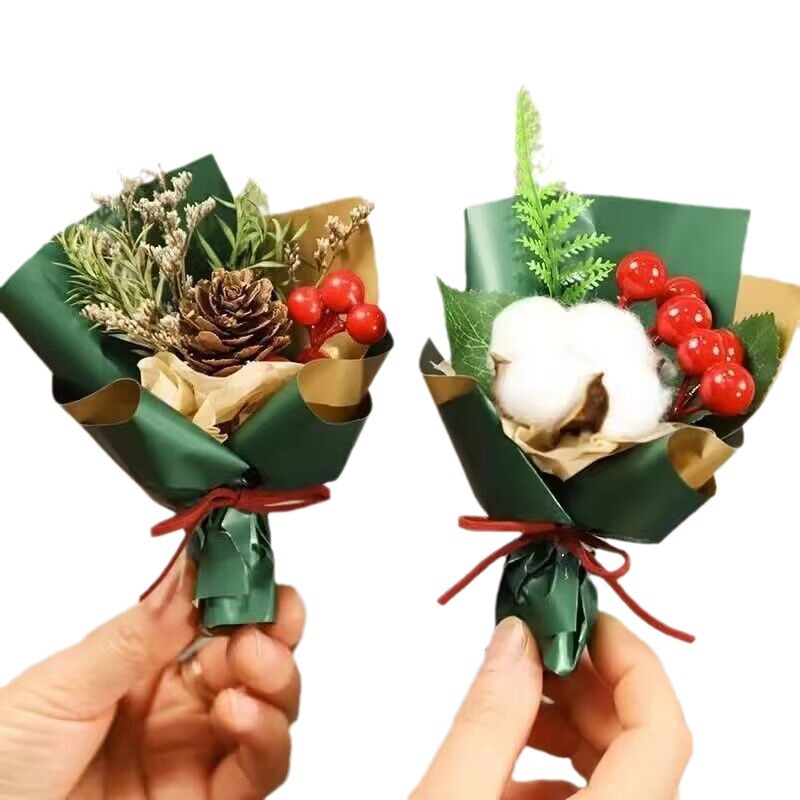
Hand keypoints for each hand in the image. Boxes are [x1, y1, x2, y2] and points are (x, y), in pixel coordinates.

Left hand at [0, 562, 303, 799]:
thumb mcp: (62, 687)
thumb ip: (138, 634)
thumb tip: (193, 571)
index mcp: (146, 667)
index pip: (216, 620)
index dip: (246, 594)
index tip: (256, 571)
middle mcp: (180, 708)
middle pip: (258, 661)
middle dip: (273, 632)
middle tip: (265, 620)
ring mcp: (196, 756)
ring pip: (273, 710)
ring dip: (277, 680)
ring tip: (251, 662)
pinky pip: (259, 771)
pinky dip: (266, 736)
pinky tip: (238, 712)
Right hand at [413, 614, 691, 799]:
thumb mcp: (450, 799)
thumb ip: (487, 718)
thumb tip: (517, 639)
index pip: (662, 729)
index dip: (629, 658)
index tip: (584, 617)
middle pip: (638, 742)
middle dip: (584, 682)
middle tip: (533, 645)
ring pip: (616, 769)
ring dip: (566, 723)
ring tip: (509, 700)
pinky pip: (593, 798)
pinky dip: (551, 768)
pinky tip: (500, 763)